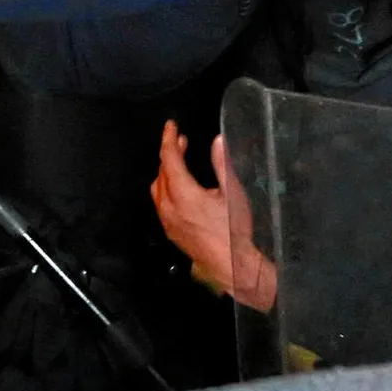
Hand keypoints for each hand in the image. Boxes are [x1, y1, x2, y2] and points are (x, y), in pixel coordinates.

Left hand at [150, 120, 276, 310]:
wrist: (230, 264)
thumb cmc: (233, 229)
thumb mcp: (232, 193)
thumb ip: (222, 164)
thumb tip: (218, 141)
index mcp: (183, 194)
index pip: (169, 158)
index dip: (168, 139)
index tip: (171, 125)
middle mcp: (169, 206)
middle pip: (162, 172)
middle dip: (169, 153)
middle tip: (180, 141)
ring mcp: (167, 220)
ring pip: (158, 188)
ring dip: (166, 171)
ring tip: (179, 160)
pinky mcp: (170, 230)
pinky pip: (160, 202)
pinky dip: (166, 187)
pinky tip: (179, 187)